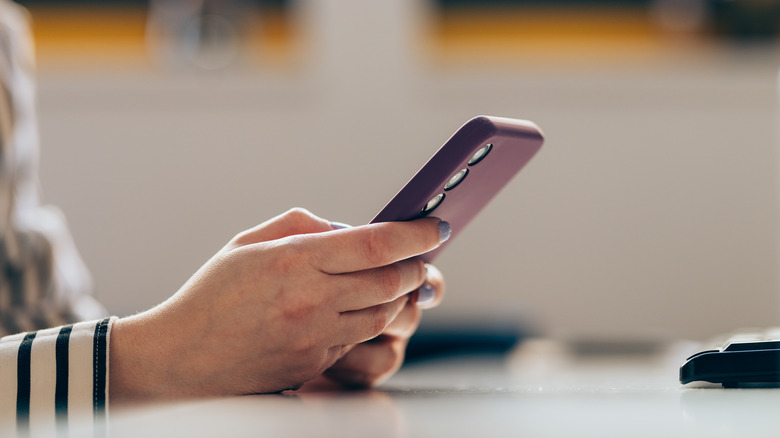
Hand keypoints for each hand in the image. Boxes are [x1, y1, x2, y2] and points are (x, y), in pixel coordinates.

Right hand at [108, 208, 448, 399]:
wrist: (182, 357)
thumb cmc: (213, 294)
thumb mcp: (250, 242)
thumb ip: (304, 226)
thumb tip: (350, 228)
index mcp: (295, 260)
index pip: (377, 244)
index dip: (415, 234)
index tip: (436, 227)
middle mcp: (311, 300)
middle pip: (392, 281)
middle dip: (417, 266)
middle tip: (424, 255)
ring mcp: (316, 337)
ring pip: (385, 314)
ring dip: (402, 295)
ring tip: (403, 281)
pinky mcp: (316, 363)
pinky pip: (361, 340)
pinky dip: (374, 321)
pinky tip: (369, 307)